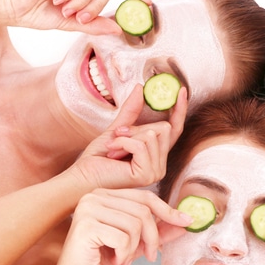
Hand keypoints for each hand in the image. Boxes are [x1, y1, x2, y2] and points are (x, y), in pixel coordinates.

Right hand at [54, 188, 190, 264]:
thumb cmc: (102, 262)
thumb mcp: (136, 244)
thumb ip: (158, 231)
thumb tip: (185, 222)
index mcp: (106, 195)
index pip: (145, 197)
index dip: (168, 210)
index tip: (186, 221)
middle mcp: (95, 196)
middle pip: (143, 210)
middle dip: (153, 237)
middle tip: (150, 255)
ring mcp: (88, 208)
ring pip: (135, 224)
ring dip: (135, 248)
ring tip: (124, 258)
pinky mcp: (86, 225)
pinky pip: (123, 237)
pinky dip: (124, 254)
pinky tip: (114, 260)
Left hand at [69, 85, 187, 189]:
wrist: (83, 176)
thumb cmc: (98, 159)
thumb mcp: (117, 129)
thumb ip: (131, 111)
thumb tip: (140, 88)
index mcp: (156, 154)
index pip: (175, 129)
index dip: (180, 110)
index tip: (181, 91)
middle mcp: (160, 164)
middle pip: (164, 128)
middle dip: (137, 127)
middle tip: (117, 135)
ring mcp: (155, 171)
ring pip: (152, 135)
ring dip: (127, 136)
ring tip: (113, 148)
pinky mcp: (147, 174)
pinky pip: (141, 145)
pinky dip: (123, 143)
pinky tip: (113, 152)